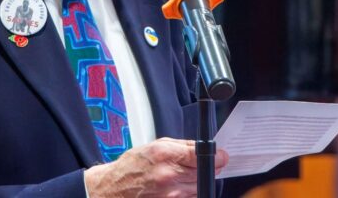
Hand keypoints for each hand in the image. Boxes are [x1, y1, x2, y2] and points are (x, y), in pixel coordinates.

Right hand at [84, 137, 228, 197]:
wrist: (115, 189)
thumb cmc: (132, 166)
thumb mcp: (154, 145)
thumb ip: (181, 145)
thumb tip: (203, 146)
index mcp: (164, 155)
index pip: (201, 155)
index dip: (217, 156)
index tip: (222, 156)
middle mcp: (168, 175)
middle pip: (205, 173)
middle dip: (210, 168)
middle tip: (206, 164)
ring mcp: (170, 194)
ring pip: (200, 187)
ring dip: (199, 181)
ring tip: (186, 176)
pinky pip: (191, 197)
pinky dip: (191, 192)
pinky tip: (181, 186)